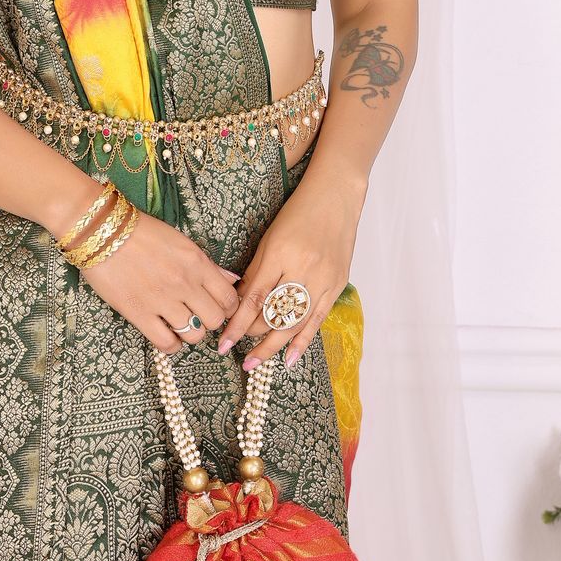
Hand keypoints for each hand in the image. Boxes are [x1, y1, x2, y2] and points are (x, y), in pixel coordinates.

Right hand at [76, 205, 241, 353]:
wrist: (103, 232)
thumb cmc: (142, 233)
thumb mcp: (181, 242)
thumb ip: (208, 265)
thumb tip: (232, 279)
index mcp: (197, 263)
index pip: (229, 298)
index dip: (227, 308)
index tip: (217, 308)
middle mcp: (184, 283)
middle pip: (216, 320)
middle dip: (210, 321)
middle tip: (197, 316)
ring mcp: (162, 300)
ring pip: (195, 335)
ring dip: (190, 333)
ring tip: (179, 325)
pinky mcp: (139, 314)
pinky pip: (166, 343)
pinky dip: (171, 344)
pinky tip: (165, 334)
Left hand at [215, 170, 364, 369]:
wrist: (336, 197)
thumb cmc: (298, 213)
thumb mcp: (270, 238)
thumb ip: (256, 271)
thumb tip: (239, 303)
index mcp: (280, 253)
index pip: (255, 298)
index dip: (237, 324)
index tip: (223, 342)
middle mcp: (303, 268)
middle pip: (274, 314)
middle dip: (252, 335)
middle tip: (236, 350)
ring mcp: (323, 279)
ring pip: (295, 323)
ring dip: (273, 347)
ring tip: (255, 363)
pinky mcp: (337, 284)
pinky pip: (317, 320)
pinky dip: (302, 341)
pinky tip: (289, 359)